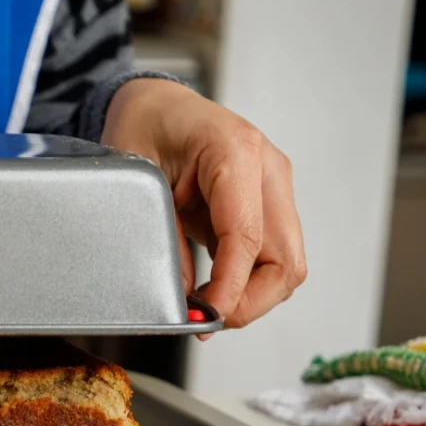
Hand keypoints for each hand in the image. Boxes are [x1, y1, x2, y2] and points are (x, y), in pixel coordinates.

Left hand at [102, 78, 306, 332]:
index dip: (230, 287)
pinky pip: (272, 256)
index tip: (207, 316)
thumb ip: (162, 234)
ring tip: (207, 307)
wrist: (157, 105)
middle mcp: (267, 170)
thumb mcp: (138, 178)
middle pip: (286, 260)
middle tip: (207, 319)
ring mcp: (274, 188)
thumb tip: (182, 296)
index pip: (247, 236)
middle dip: (251, 302)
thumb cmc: (145, 128)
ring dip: (252, 296)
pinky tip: (214, 290)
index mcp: (234, 151)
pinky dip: (248, 282)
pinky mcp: (268, 205)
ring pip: (287, 264)